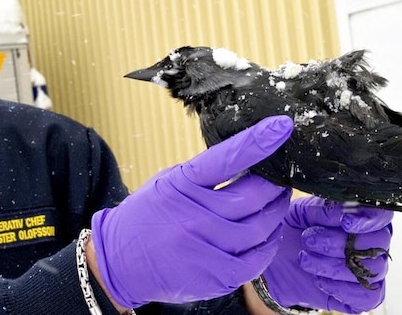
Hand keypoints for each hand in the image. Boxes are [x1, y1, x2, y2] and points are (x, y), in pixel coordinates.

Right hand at [91, 116, 293, 307]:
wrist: (119, 261)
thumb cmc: (147, 217)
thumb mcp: (167, 183)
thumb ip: (202, 175)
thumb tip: (246, 160)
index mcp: (181, 184)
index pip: (225, 158)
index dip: (256, 142)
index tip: (281, 126)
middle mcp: (193, 215)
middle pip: (253, 196)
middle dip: (275, 185)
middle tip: (282, 179)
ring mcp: (203, 247)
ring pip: (260, 228)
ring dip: (276, 214)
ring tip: (277, 204)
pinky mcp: (213, 275)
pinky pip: (255, 260)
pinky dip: (269, 246)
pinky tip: (268, 235)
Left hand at [261, 196, 392, 313]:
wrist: (276, 259)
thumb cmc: (294, 230)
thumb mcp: (302, 212)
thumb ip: (324, 209)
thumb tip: (343, 211)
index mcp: (362, 216)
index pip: (381, 215)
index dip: (369, 219)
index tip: (346, 223)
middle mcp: (372, 243)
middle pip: (378, 243)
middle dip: (341, 243)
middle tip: (310, 240)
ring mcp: (370, 270)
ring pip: (373, 270)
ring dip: (334, 266)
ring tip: (306, 260)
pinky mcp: (362, 295)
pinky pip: (368, 297)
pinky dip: (343, 289)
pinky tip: (320, 280)